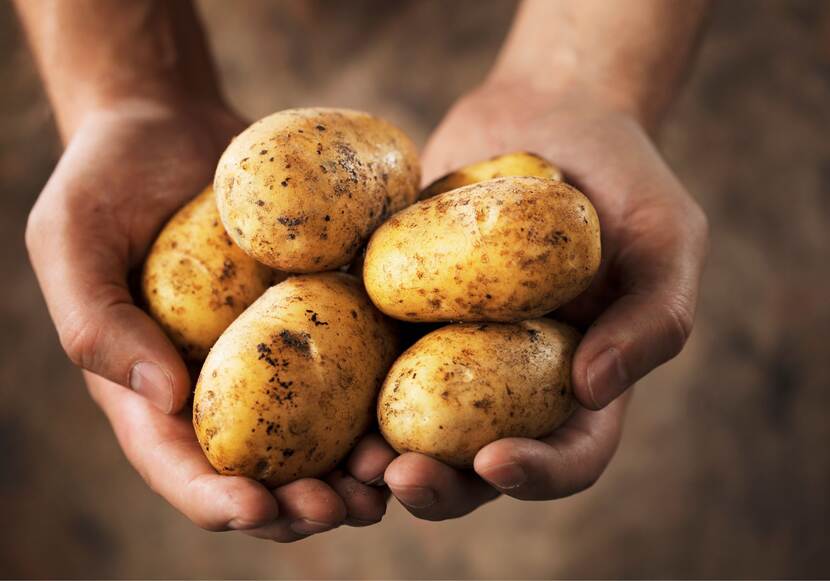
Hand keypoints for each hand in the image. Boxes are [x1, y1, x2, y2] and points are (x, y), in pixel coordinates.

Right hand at [27, 99, 390, 539]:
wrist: (174, 125)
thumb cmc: (108, 179)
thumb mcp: (71, 238)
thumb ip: (97, 321)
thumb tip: (162, 398)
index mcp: (152, 388)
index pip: (180, 465)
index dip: (215, 500)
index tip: (254, 508)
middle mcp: (221, 385)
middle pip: (262, 470)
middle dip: (300, 505)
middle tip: (343, 509)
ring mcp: (276, 355)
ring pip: (320, 436)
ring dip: (356, 471)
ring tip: (391, 478)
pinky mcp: (320, 316)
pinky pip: (355, 366)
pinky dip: (385, 397)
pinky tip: (416, 407)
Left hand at [380, 81, 707, 518]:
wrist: (546, 114)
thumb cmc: (621, 177)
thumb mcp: (667, 238)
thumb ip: (653, 316)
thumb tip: (593, 389)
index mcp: (579, 380)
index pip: (568, 454)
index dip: (537, 475)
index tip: (496, 462)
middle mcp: (510, 379)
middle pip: (475, 463)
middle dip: (440, 486)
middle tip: (399, 478)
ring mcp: (448, 348)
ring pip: (411, 425)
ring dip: (379, 455)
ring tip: (350, 458)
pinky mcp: (400, 309)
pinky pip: (366, 352)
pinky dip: (340, 379)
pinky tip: (314, 378)